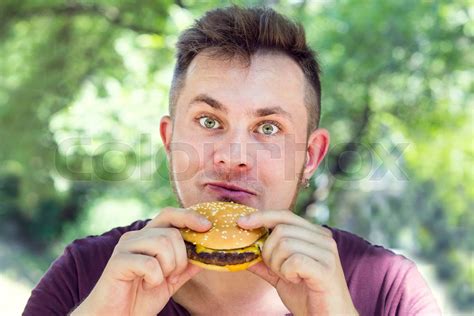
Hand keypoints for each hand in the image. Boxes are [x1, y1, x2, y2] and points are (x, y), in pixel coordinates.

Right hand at [71, 207, 210, 315]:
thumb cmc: (140, 298)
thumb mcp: (170, 280)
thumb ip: (186, 266)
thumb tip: (206, 253)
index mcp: (148, 237)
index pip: (169, 215)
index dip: (189, 216)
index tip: (207, 226)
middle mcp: (135, 237)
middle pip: (171, 233)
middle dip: (180, 258)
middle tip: (173, 276)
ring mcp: (125, 247)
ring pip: (162, 244)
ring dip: (168, 268)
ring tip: (159, 280)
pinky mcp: (118, 262)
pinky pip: (150, 264)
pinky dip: (155, 278)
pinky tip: (147, 285)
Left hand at [238, 210, 357, 315]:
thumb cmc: (307, 296)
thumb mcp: (281, 275)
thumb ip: (265, 261)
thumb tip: (243, 251)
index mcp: (315, 234)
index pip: (284, 215)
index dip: (261, 216)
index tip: (241, 222)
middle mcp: (324, 238)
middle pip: (281, 229)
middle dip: (269, 252)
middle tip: (277, 270)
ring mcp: (327, 252)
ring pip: (285, 244)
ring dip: (278, 265)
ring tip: (289, 277)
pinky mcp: (327, 269)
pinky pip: (294, 261)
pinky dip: (287, 273)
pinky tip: (297, 281)